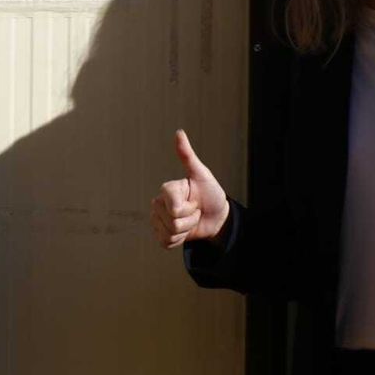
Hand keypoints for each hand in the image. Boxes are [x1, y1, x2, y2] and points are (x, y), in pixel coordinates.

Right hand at [150, 129, 229, 249]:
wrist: (217, 217)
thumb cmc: (211, 193)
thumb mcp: (202, 174)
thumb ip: (187, 155)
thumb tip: (179, 132)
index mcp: (166, 190)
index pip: (173, 208)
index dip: (188, 209)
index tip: (195, 200)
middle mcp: (158, 204)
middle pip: (172, 222)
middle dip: (190, 220)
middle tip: (195, 210)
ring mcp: (157, 220)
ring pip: (169, 234)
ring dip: (186, 230)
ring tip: (192, 220)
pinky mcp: (161, 235)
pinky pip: (165, 243)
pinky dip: (179, 240)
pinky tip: (184, 231)